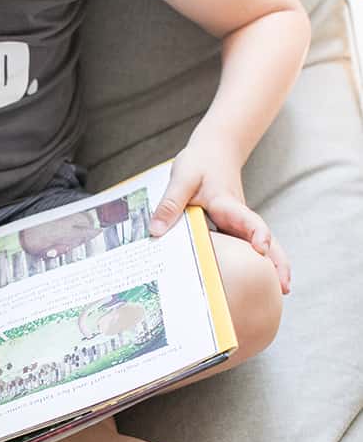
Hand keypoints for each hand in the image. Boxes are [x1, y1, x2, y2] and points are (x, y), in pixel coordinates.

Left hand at [150, 143, 290, 293]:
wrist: (216, 151)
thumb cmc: (200, 163)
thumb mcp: (182, 178)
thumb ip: (170, 203)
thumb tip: (157, 232)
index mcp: (227, 204)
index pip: (246, 219)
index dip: (255, 233)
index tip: (261, 247)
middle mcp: (238, 216)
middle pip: (265, 238)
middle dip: (277, 261)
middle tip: (284, 287)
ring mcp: (238, 224)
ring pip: (262, 244)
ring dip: (274, 265)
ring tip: (281, 291)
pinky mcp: (234, 228)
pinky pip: (248, 246)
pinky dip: (259, 262)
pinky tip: (260, 281)